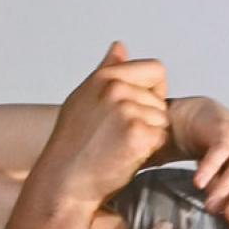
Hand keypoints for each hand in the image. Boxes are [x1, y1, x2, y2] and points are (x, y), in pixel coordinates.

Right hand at [35, 42, 170, 207]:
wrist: (64, 182)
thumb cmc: (73, 145)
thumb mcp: (84, 98)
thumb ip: (106, 70)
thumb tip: (120, 46)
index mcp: (104, 76)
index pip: (156, 69)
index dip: (155, 90)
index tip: (139, 108)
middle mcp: (115, 88)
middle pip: (161, 99)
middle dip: (150, 118)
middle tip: (120, 136)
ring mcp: (126, 110)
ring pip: (163, 120)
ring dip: (151, 136)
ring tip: (121, 146)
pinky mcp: (137, 133)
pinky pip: (162, 138)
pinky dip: (150, 151)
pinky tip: (127, 156)